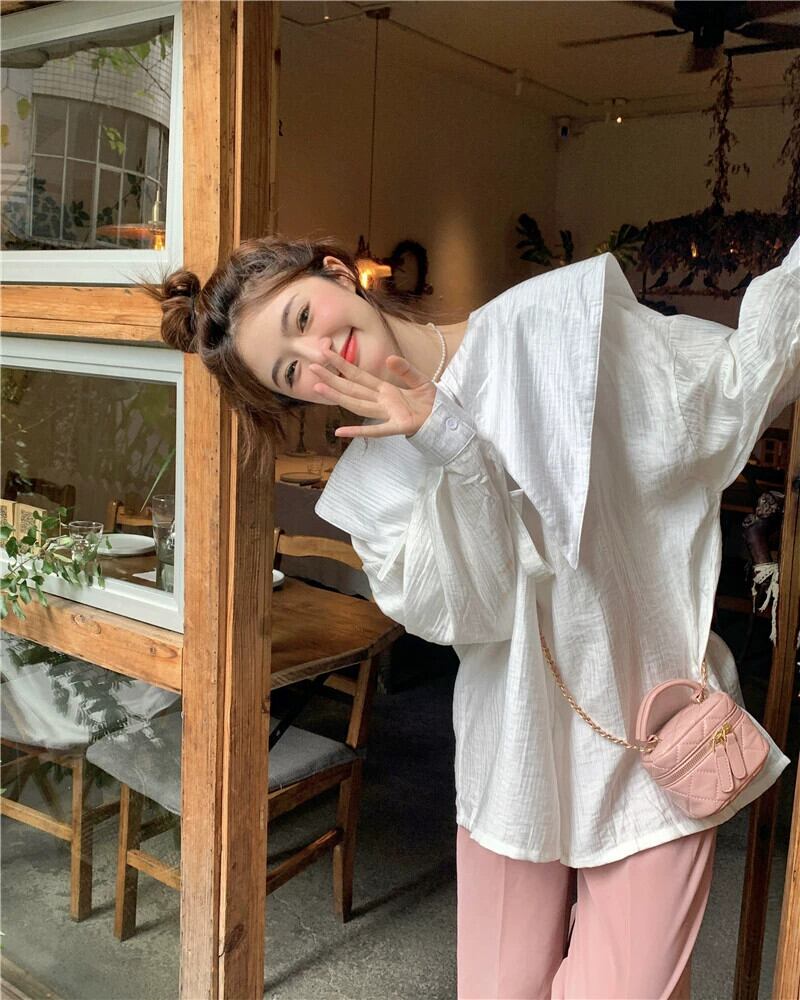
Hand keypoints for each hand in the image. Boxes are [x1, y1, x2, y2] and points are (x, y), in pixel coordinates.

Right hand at [309, 345, 436, 438]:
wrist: (444, 419)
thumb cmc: (431, 402)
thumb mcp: (420, 380)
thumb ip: (405, 369)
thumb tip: (389, 358)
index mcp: (384, 389)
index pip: (358, 375)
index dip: (342, 364)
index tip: (325, 352)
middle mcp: (381, 402)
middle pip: (352, 388)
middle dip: (332, 377)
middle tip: (312, 366)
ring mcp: (386, 415)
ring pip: (357, 404)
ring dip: (338, 396)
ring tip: (319, 386)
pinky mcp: (397, 427)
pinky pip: (375, 430)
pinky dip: (358, 431)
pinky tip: (340, 431)